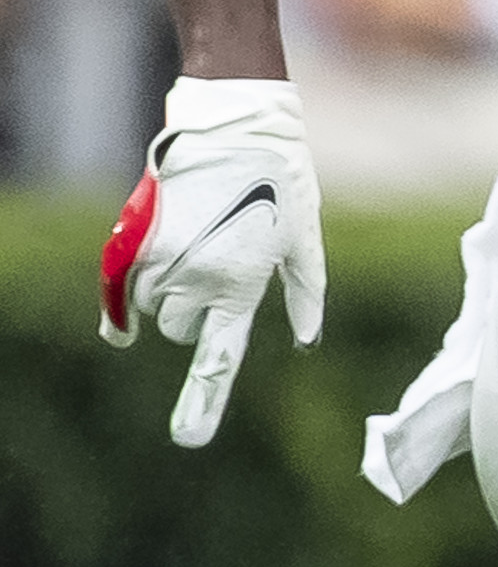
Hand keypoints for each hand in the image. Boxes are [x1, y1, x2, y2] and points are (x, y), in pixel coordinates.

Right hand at [100, 78, 328, 448]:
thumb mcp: (306, 238)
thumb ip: (304, 294)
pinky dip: (129, 294)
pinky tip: (141, 290)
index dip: (203, 402)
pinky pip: (122, 290)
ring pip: (152, 309)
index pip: (220, 356)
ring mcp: (161, 261)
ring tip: (197, 246)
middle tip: (216, 270)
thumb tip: (307, 341)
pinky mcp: (135, 240)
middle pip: (179, 331)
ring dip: (167, 294)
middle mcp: (198, 280)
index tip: (189, 440)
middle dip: (193, 314)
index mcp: (242, 285)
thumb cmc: (283, 181)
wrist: (237, 127)